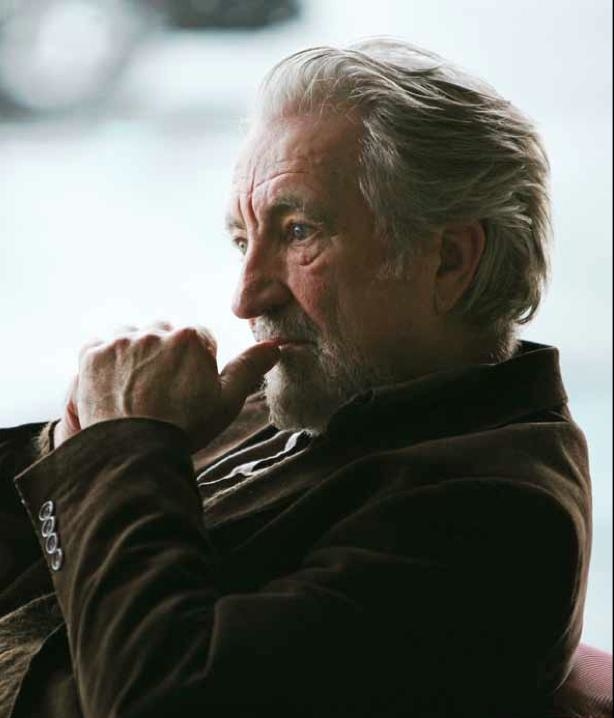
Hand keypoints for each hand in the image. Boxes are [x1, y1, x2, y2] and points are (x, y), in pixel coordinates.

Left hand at [54, 323, 279, 450]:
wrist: (133, 452)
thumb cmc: (185, 428)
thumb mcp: (226, 401)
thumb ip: (249, 368)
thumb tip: (275, 346)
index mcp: (191, 337)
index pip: (198, 338)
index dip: (196, 365)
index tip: (188, 389)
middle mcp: (155, 330)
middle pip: (164, 333)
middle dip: (165, 354)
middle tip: (161, 390)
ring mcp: (121, 340)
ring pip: (132, 337)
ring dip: (135, 353)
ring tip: (136, 388)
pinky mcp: (92, 353)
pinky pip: (101, 345)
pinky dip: (107, 361)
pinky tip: (115, 384)